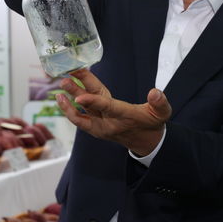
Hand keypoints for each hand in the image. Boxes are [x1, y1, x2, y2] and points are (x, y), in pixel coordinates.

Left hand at [57, 69, 171, 155]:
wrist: (145, 142)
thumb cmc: (153, 123)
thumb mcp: (162, 113)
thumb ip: (160, 102)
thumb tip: (155, 92)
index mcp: (126, 116)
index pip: (108, 108)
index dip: (94, 102)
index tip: (79, 96)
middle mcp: (110, 123)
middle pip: (91, 108)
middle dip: (77, 93)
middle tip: (65, 80)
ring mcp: (101, 127)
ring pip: (82, 114)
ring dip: (69, 101)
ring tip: (60, 85)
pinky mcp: (95, 127)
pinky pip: (79, 120)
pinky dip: (68, 110)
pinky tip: (61, 97)